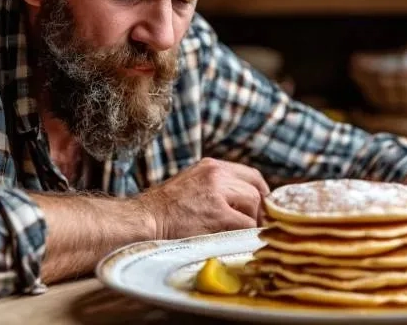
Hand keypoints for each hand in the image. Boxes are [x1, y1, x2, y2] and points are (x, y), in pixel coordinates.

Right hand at [139, 158, 270, 239]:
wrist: (145, 219)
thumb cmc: (163, 210)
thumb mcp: (191, 185)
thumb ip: (215, 188)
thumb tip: (240, 203)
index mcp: (211, 166)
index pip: (250, 174)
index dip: (260, 192)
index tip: (261, 207)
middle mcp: (217, 174)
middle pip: (255, 189)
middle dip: (259, 209)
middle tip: (256, 225)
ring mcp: (218, 192)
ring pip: (254, 204)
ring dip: (251, 221)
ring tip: (240, 233)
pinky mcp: (218, 214)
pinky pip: (246, 224)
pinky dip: (245, 233)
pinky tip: (236, 239)